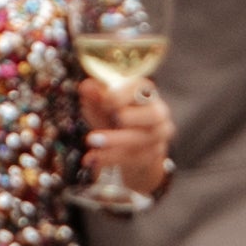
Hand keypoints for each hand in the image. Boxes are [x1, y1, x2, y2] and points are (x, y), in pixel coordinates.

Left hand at [75, 75, 172, 199]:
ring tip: (91, 143)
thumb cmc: (112, 116)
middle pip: (152, 115)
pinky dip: (111, 158)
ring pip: (143, 139)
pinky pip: (136, 158)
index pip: (141, 88)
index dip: (122, 94)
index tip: (104, 101)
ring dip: (114, 143)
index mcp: (145, 91)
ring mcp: (159, 134)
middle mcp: (158, 111)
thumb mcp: (101, 105)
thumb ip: (94, 96)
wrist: (126, 145)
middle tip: (104, 121)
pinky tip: (92, 158)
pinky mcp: (154, 153)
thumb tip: (86, 87)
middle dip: (127, 120)